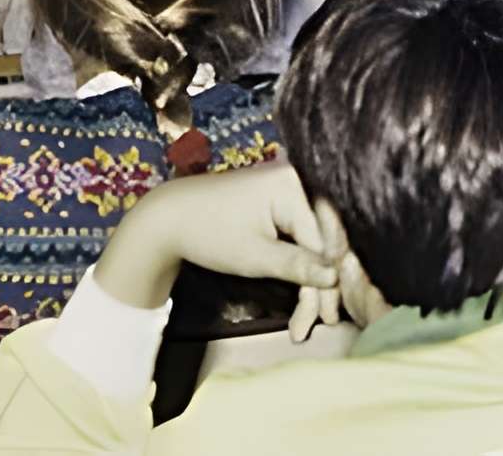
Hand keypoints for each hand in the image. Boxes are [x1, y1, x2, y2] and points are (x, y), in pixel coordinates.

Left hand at [89, 161, 349, 336]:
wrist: (168, 218)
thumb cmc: (210, 234)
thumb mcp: (256, 256)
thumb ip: (298, 266)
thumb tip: (334, 277)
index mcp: (292, 184)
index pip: (323, 241)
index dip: (328, 282)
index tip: (330, 318)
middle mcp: (296, 180)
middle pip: (321, 240)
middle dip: (321, 285)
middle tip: (324, 323)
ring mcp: (286, 189)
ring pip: (311, 242)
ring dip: (310, 281)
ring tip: (307, 321)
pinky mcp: (277, 202)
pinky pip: (297, 235)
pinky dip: (297, 264)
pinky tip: (301, 293)